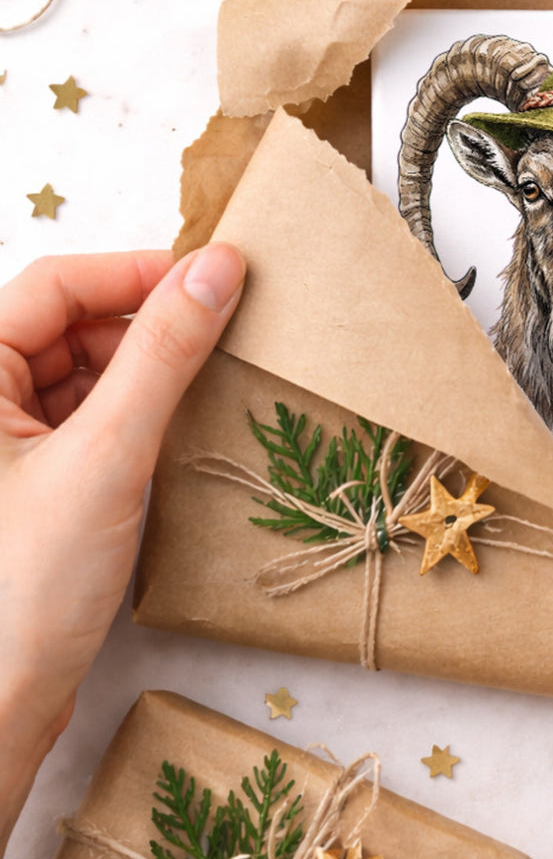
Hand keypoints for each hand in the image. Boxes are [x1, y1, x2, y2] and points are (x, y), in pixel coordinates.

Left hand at [0, 246, 244, 858]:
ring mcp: (6, 444)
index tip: (215, 276)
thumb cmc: (22, 589)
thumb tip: (217, 269)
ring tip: (211, 377)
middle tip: (225, 327)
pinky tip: (181, 425)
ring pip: (86, 370)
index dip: (135, 272)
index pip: (55, 285)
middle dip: (147, 321)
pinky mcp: (35, 480)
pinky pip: (93, 416)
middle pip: (71, 323)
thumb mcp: (107, 454)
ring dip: (148, 367)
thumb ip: (163, 354)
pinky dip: (139, 411)